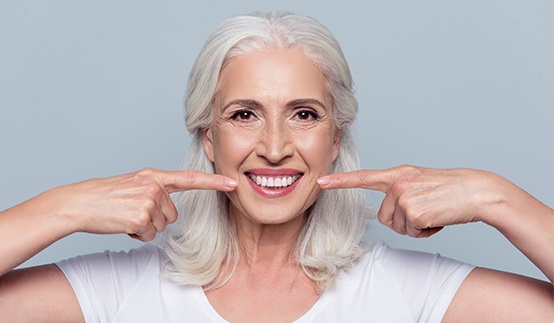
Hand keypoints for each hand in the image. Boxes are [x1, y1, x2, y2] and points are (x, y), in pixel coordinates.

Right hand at [51, 168, 236, 240]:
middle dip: (156, 218)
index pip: (190, 178)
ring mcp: (148, 201)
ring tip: (126, 216)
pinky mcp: (141, 217)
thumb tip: (170, 208)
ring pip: (162, 226)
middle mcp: (154, 185)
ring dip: (146, 227)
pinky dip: (137, 235)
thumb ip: (156, 189)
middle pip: (173, 214)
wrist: (80, 202)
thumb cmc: (107, 196)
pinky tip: (123, 224)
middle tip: (133, 211)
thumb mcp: (134, 184)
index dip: (213, 182)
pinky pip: (150, 235)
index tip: (233, 183)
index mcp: (154, 176)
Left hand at [318, 165, 505, 237]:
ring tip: (433, 213)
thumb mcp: (421, 183)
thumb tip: (388, 213)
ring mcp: (404, 196)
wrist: (476, 191)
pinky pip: (412, 232)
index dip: (340, 182)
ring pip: (397, 227)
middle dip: (403, 222)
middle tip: (425, 212)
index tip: (320, 182)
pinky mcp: (413, 210)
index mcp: (399, 174)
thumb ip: (401, 191)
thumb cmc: (450, 190)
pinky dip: (426, 232)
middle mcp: (398, 182)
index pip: (364, 177)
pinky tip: (438, 218)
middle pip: (384, 217)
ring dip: (415, 227)